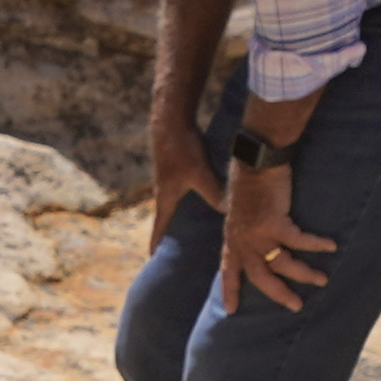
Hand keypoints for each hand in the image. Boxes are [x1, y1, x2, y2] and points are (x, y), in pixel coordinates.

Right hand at [145, 112, 223, 239]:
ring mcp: (171, 179)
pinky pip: (185, 191)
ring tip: (193, 229)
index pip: (159, 227)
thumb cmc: (181, 148)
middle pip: (168, 218)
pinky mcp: (178, 167)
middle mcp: (165, 191)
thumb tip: (228, 213)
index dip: (157, 244)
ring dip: (181, 217)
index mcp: (166, 197)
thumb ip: (214, 193)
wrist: (170, 120)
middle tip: (177, 251)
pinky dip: (191, 200)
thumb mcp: (199, 173)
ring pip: (177, 204)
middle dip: (171, 235)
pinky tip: (205, 198)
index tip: (152, 260)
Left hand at [218, 166, 331, 311]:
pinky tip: (331, 246)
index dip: (230, 290)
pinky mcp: (275, 223)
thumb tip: (254, 242)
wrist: (256, 161)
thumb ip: (244, 230)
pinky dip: (317, 244)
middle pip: (260, 277)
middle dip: (278, 294)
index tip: (230, 311)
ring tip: (321, 280)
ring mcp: (258, 234)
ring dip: (304, 274)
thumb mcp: (238, 211)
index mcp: (232, 238)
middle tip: (295, 305)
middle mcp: (243, 240)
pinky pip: (300, 242)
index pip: (228, 270)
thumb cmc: (250, 183)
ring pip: (283, 264)